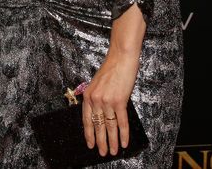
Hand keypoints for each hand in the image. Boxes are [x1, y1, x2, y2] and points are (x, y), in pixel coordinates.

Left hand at [81, 6, 145, 155]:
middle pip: (97, 126)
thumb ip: (97, 97)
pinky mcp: (119, 101)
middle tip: (102, 153)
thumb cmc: (111, 70)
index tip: (90, 144)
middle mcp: (95, 99)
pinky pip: (121, 122)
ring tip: (113, 152)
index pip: (87, 120)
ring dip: (112, 141)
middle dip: (100, 141)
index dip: (89, 133)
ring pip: (109, 126)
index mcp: (88, 96)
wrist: (121, 58)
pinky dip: (123, 134)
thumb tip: (99, 113)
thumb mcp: (97, 84)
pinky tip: (124, 142)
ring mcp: (106, 101)